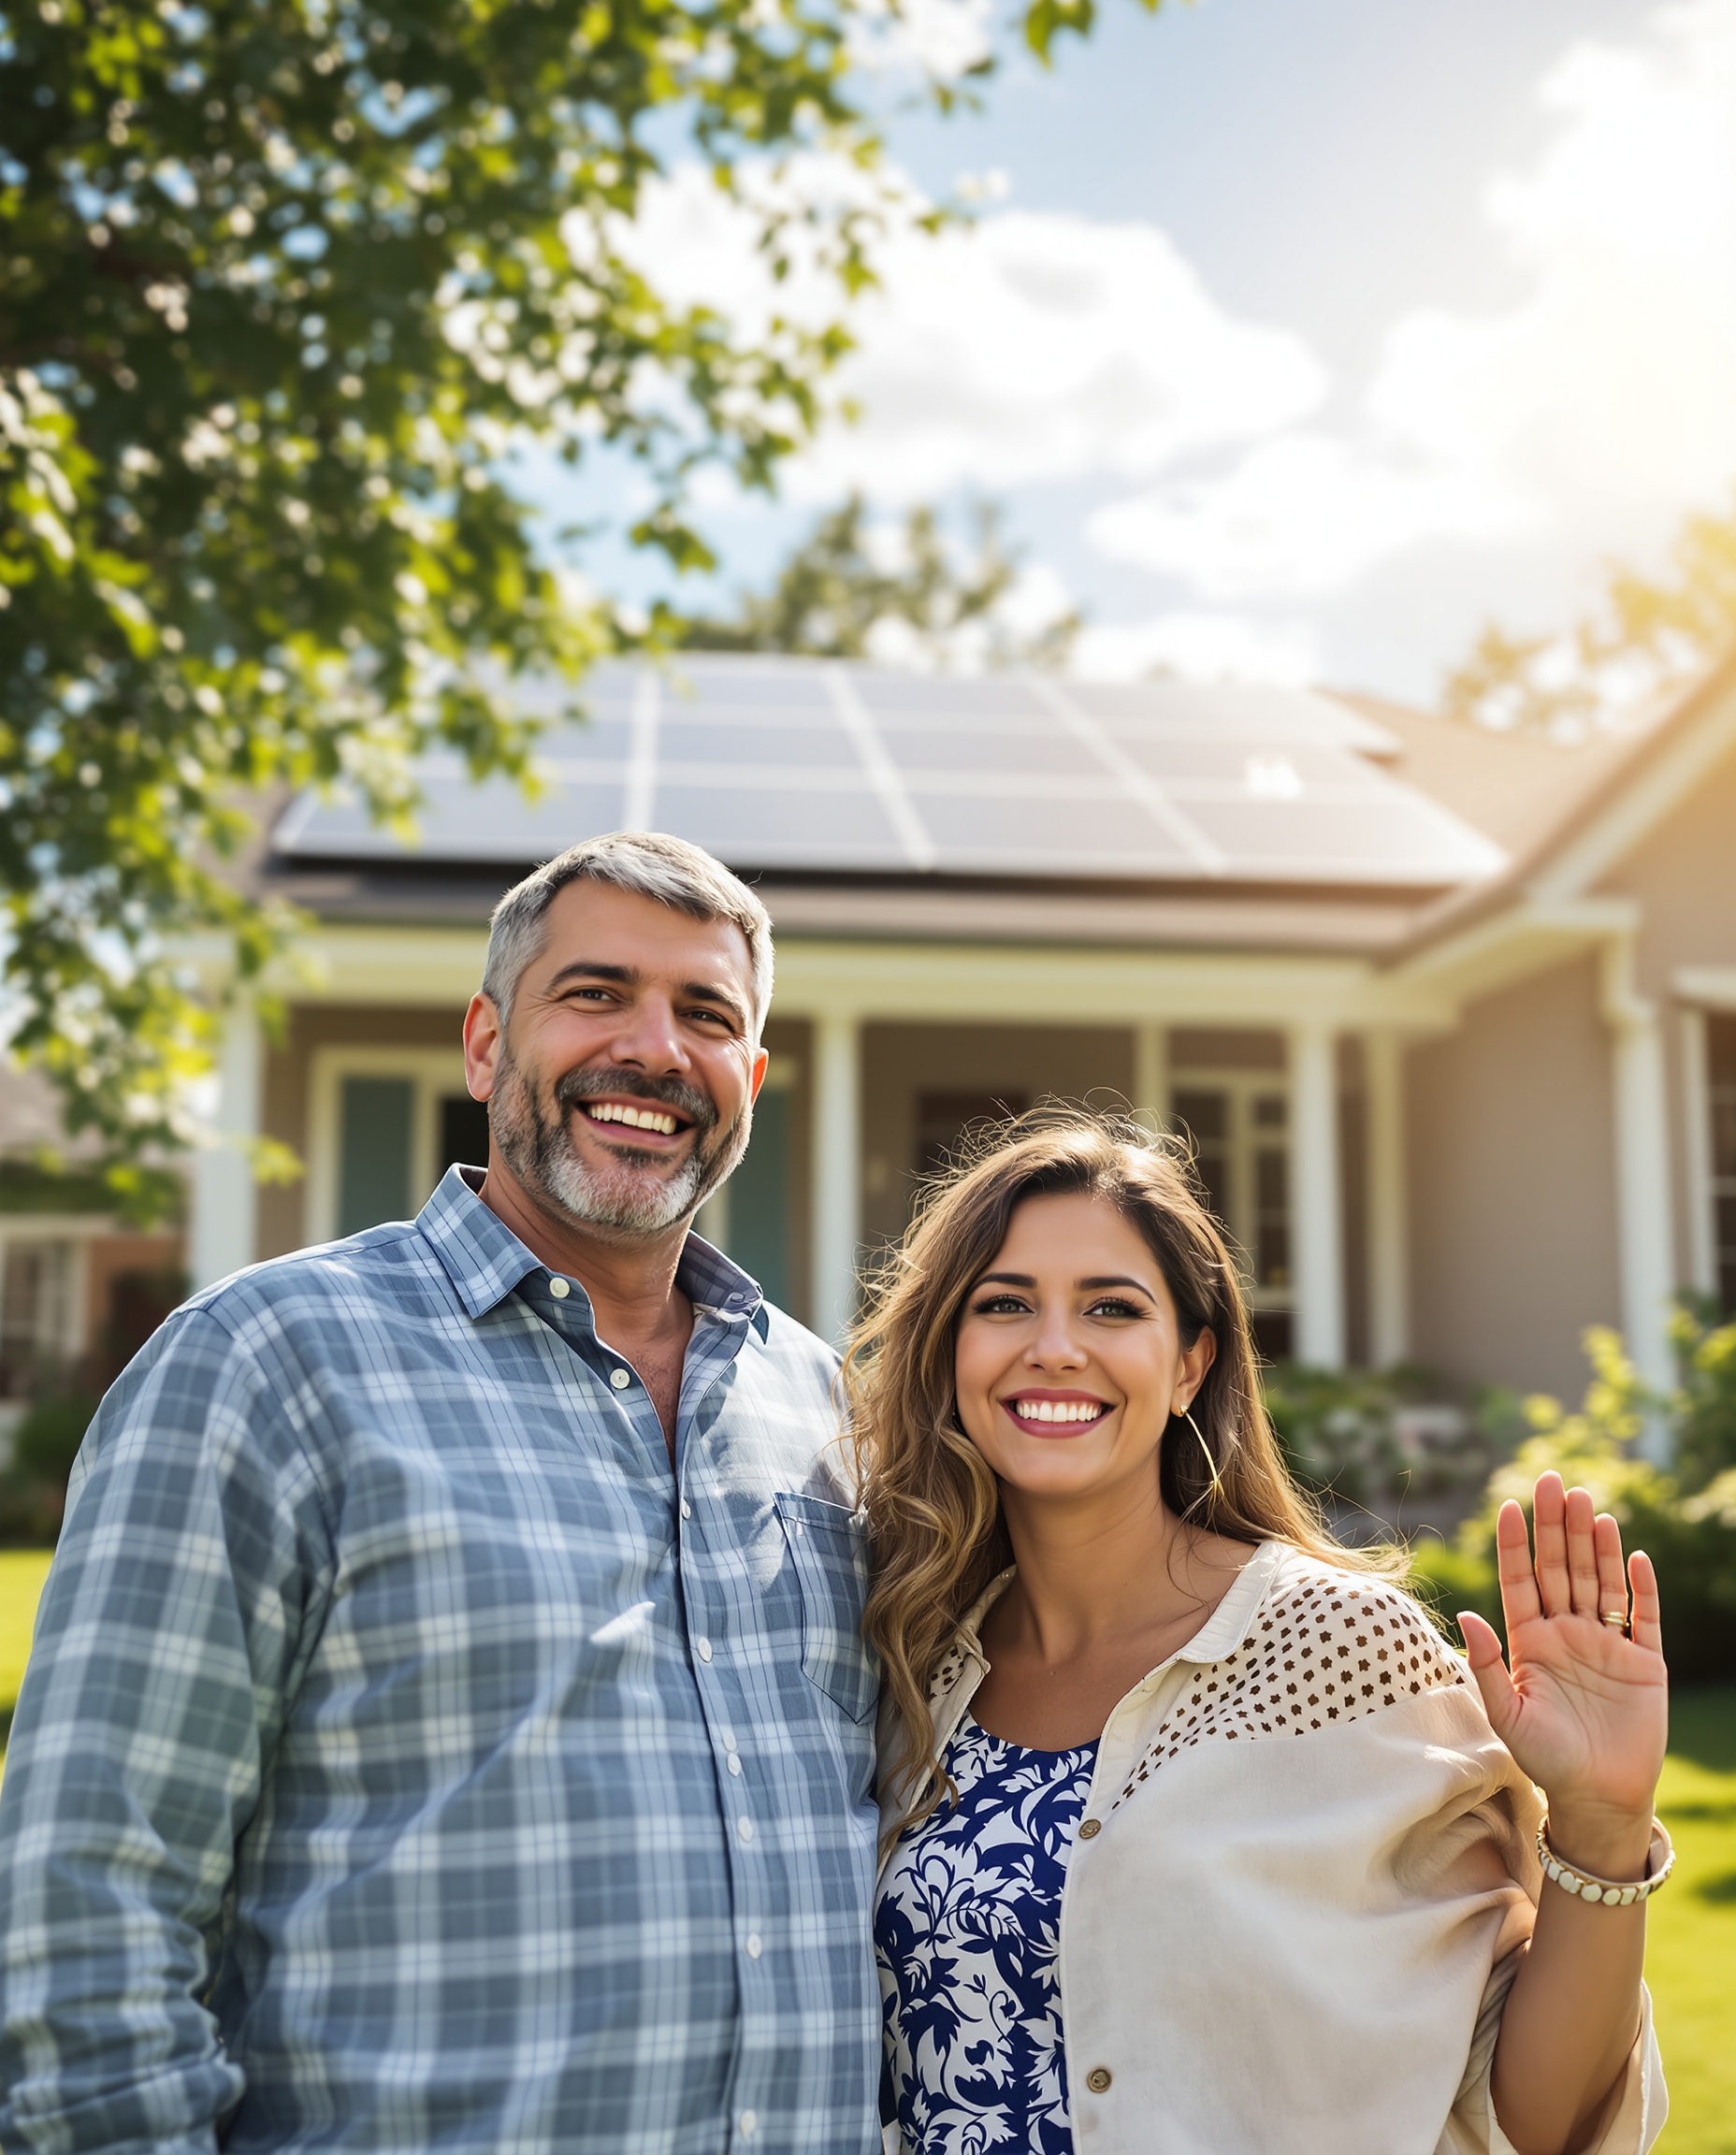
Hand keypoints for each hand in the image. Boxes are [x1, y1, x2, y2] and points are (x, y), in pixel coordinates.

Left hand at [1458, 1473, 1666, 1875]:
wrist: (1597, 1798)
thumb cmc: (1545, 1760)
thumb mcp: (1507, 1714)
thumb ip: (1486, 1665)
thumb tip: (1465, 1615)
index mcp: (1530, 1640)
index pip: (1520, 1580)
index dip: (1515, 1545)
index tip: (1508, 1506)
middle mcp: (1567, 1633)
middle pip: (1561, 1569)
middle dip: (1557, 1528)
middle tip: (1554, 1483)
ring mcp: (1606, 1645)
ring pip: (1601, 1582)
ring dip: (1596, 1545)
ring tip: (1589, 1505)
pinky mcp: (1644, 1662)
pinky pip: (1644, 1617)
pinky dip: (1641, 1587)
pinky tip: (1634, 1555)